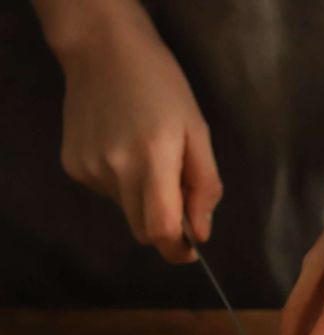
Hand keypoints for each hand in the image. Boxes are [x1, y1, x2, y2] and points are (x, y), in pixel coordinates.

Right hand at [47, 1, 221, 261]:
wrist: (103, 50)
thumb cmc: (162, 87)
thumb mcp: (198, 133)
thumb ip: (204, 187)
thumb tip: (203, 233)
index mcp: (153, 159)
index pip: (162, 230)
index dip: (178, 249)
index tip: (191, 249)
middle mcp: (116, 169)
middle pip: (143, 231)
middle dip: (165, 227)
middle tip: (177, 197)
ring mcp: (90, 169)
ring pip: (127, 212)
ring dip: (144, 201)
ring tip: (148, 158)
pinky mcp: (74, 166)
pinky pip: (108, 194)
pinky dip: (123, 184)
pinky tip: (123, 149)